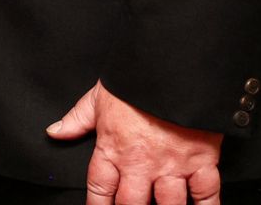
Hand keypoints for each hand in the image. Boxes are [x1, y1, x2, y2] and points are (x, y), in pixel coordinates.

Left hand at [46, 81, 223, 204]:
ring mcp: (172, 166)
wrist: (172, 69)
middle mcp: (141, 164)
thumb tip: (55, 132)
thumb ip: (77, 119)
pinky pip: (206, 195)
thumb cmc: (135, 81)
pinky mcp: (202, 162)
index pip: (100, 188)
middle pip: (132, 204)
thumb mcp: (97, 97)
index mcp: (112, 148)